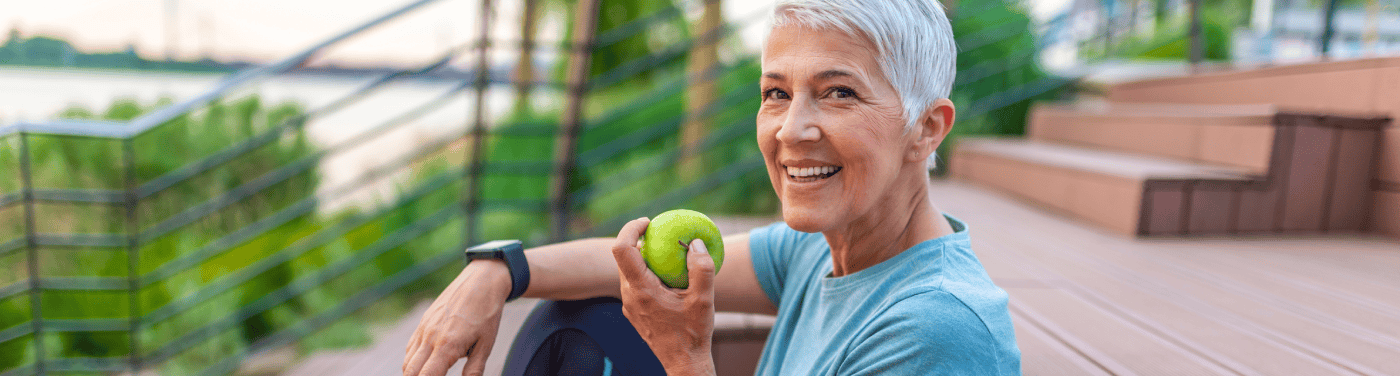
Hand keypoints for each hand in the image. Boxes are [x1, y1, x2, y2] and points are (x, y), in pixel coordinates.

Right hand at [403, 259, 510, 375]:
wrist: (482, 281)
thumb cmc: (487, 313)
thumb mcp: (486, 345)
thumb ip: (474, 370)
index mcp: (447, 346)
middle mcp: (430, 338)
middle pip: (411, 373)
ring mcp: (424, 329)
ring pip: (408, 361)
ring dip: (413, 374)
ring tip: (428, 375)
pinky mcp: (423, 322)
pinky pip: (411, 348)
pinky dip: (413, 361)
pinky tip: (425, 365)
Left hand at [611, 218, 717, 375]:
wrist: (683, 363)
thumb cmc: (693, 333)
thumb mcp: (704, 299)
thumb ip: (701, 268)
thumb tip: (695, 242)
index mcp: (641, 290)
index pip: (622, 249)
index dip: (631, 229)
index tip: (649, 222)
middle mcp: (630, 296)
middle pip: (623, 258)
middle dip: (638, 240)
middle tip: (660, 233)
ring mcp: (630, 306)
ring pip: (628, 272)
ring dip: (643, 258)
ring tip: (667, 254)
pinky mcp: (634, 312)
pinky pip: (635, 284)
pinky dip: (647, 273)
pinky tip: (668, 277)